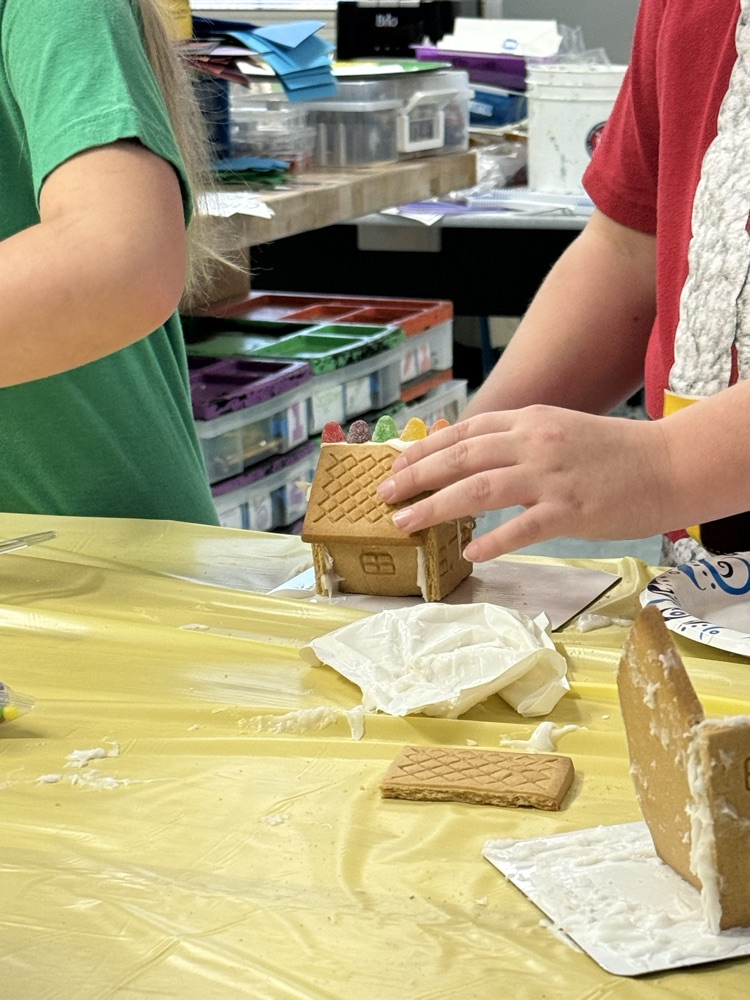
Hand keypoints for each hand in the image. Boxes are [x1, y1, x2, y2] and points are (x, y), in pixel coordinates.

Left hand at [377, 405, 672, 560]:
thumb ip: (517, 437)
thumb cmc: (613, 452)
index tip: (395, 466)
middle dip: (416, 476)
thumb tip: (471, 452)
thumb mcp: (559, 430)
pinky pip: (520, 528)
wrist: (669, 465)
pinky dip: (491, 540)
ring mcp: (551, 476)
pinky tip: (468, 552)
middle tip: (384, 496)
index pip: (465, 430)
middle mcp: (534, 442)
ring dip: (436, 506)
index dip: (425, 449)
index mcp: (530, 419)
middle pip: (461, 457)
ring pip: (479, 490)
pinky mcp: (570, 511)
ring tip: (407, 523)